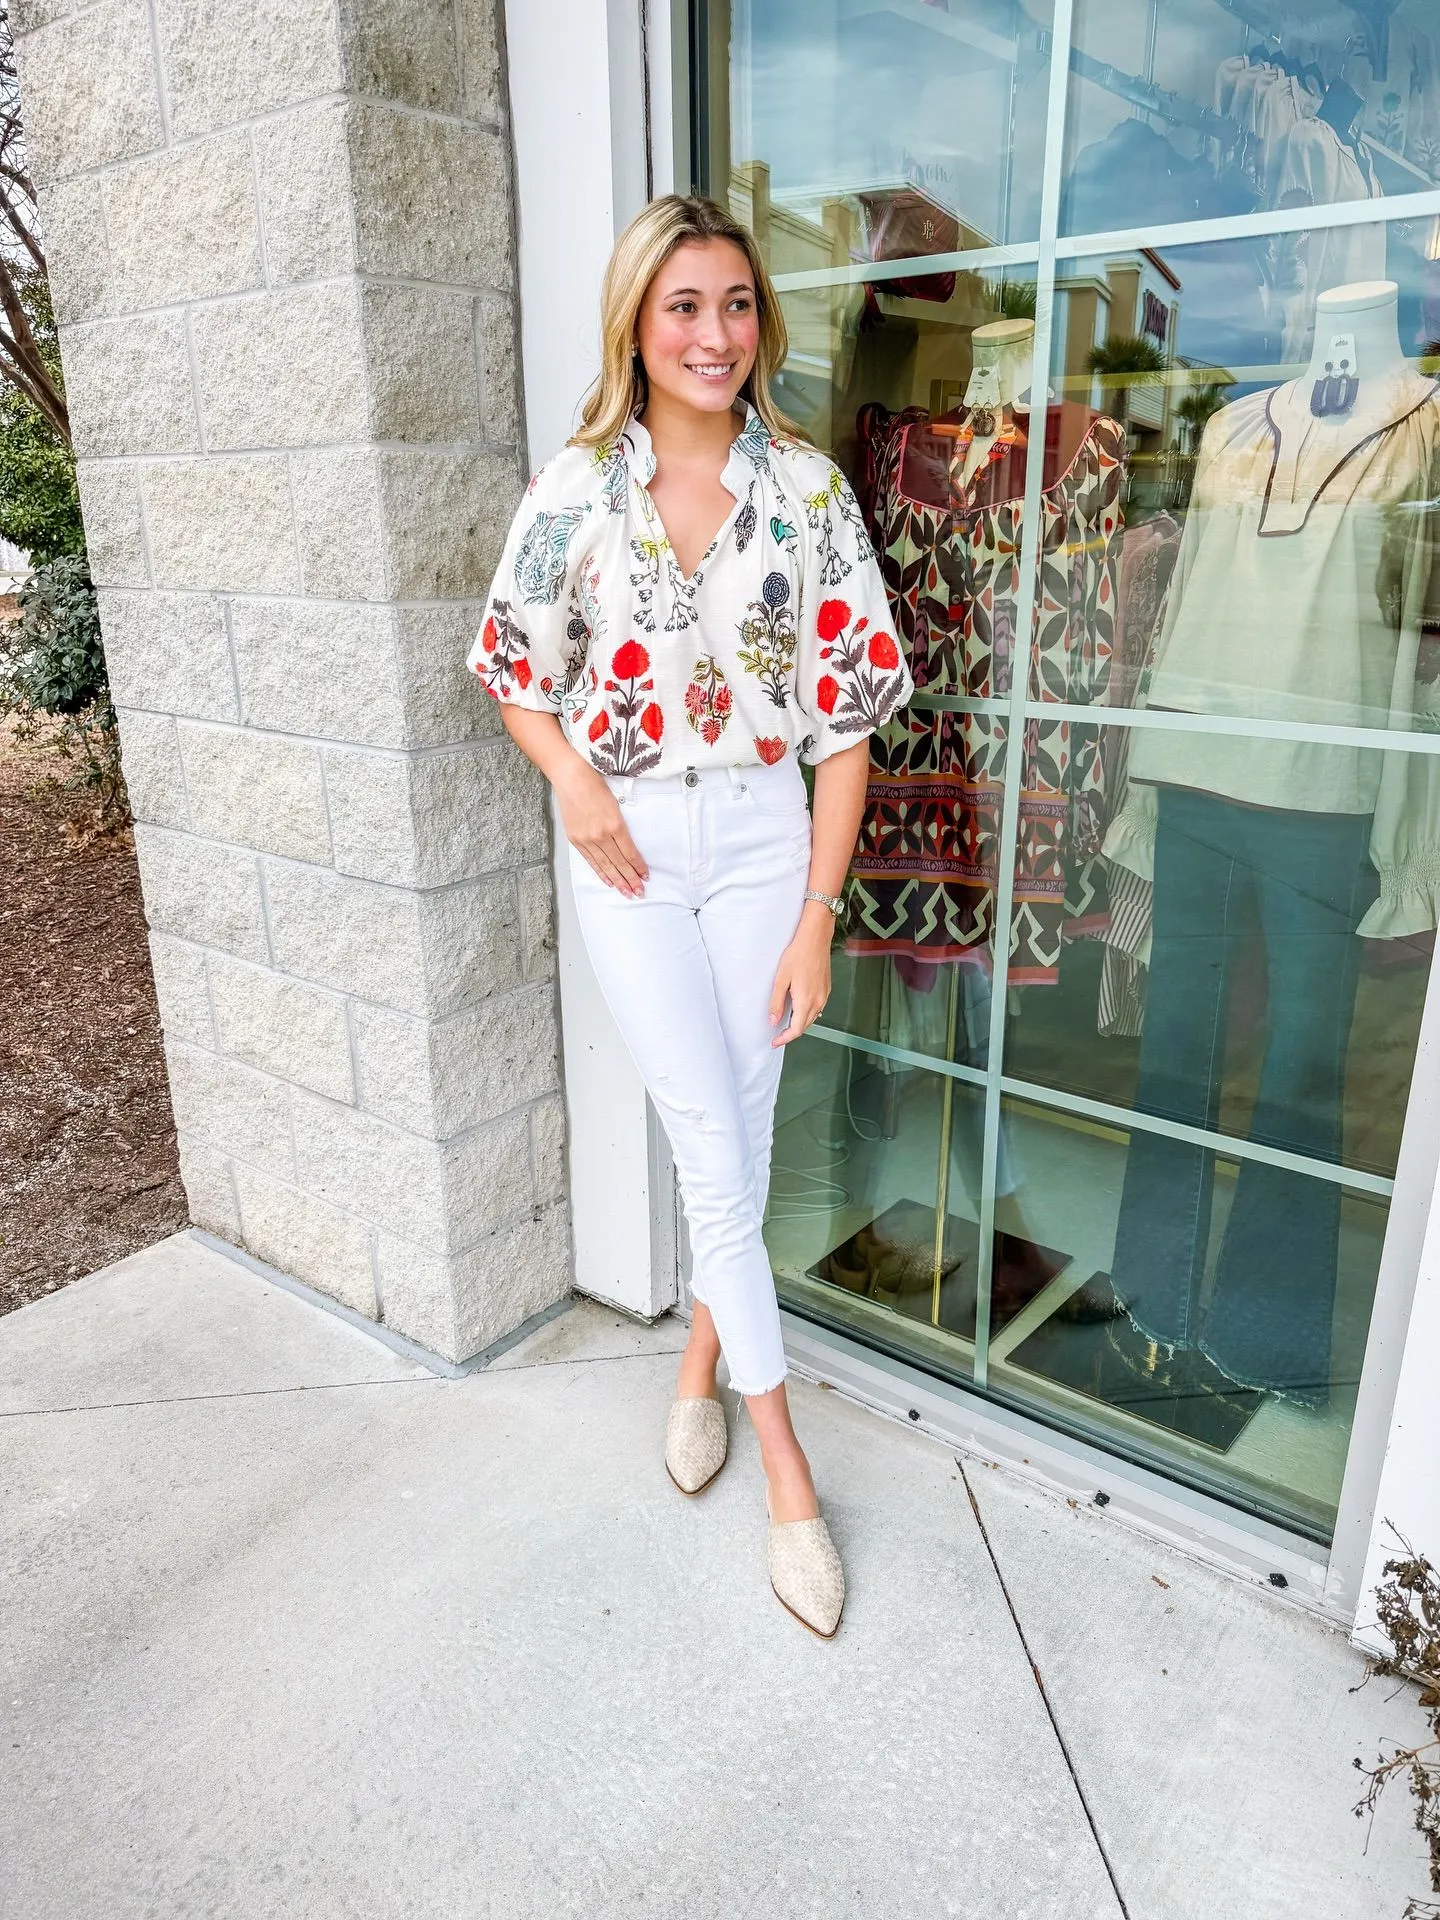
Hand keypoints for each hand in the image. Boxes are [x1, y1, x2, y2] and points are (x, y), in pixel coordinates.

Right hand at [555, 757, 648, 895]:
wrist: (571, 777)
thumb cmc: (595, 785)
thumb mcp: (616, 803)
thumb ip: (621, 826)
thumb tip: (628, 846)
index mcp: (615, 824)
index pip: (630, 852)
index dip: (638, 867)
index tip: (646, 876)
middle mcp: (600, 835)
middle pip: (619, 863)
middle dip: (631, 879)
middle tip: (639, 892)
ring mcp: (586, 839)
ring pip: (605, 865)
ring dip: (618, 880)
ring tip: (627, 892)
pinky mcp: (575, 840)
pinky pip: (591, 861)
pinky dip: (600, 872)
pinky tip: (609, 881)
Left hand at [769, 906, 832, 1046]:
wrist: (815, 939)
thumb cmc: (798, 955)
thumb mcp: (780, 979)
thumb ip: (776, 1002)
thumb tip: (773, 1020)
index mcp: (805, 1001)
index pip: (796, 1030)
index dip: (784, 1039)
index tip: (775, 1042)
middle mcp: (818, 1001)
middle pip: (805, 1026)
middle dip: (791, 1033)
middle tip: (777, 1035)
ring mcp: (824, 995)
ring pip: (812, 1018)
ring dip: (800, 1024)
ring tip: (786, 1024)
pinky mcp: (826, 989)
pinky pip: (817, 1008)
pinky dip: (807, 1014)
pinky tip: (799, 1008)